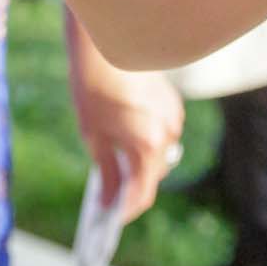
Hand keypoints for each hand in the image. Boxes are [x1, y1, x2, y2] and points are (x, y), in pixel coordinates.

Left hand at [67, 10, 180, 224]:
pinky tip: (126, 142)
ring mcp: (173, 118)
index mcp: (148, 145)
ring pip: (158, 154)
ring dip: (140, 163)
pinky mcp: (172, 104)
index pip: (143, 191)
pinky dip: (146, 142)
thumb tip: (106, 201)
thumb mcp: (93, 136)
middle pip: (152, 174)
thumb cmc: (94, 90)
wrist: (104, 46)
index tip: (112, 219)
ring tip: (115, 171)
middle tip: (110, 197)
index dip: (127, 208)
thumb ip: (105, 172)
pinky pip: (162, 134)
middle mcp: (168, 134)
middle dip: (132, 186)